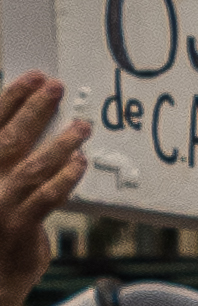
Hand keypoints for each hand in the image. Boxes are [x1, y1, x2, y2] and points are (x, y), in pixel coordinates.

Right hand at [0, 74, 88, 305]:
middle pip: (6, 139)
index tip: (32, 78)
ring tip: (82, 125)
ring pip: (31, 166)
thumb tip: (41, 131)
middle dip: (32, 108)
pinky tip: (80, 161)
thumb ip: (9, 164)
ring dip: (60, 143)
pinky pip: (47, 198)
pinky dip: (65, 177)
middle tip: (56, 86)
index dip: (9, 99)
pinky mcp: (17, 228)